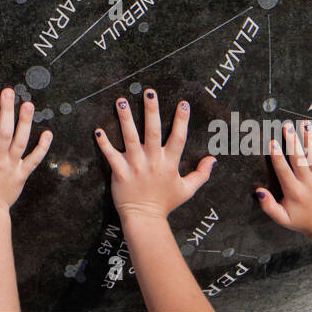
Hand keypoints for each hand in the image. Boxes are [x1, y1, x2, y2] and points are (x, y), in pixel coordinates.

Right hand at [0, 89, 51, 211]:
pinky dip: (43, 147)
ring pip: (21, 141)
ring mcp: (12, 166)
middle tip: (8, 92)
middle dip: (6, 111)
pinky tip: (48, 133)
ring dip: (25, 123)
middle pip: (4, 132)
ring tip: (28, 104)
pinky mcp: (23, 173)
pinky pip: (35, 159)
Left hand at [94, 91, 213, 222]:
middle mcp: (153, 161)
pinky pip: (111, 155)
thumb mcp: (187, 190)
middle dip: (151, 110)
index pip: (178, 138)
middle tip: (149, 92)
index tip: (183, 103)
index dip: (181, 121)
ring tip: (122, 101)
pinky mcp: (120, 172)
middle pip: (153, 131)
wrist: (145, 219)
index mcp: (169, 163)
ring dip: (125, 119)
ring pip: (130, 138)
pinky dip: (104, 143)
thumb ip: (201, 174)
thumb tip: (214, 159)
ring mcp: (136, 166)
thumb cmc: (165, 203)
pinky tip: (98, 130)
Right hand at [255, 121, 311, 235]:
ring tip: (304, 124)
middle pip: (299, 160)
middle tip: (287, 126)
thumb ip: (268, 206)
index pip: (284, 171)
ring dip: (308, 139)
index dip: (277, 157)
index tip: (272, 142)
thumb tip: (258, 191)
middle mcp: (308, 183)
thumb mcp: (281, 218)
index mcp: (294, 192)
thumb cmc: (299, 219)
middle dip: (293, 142)